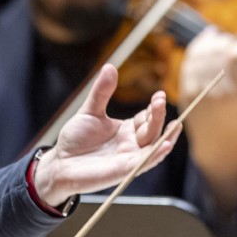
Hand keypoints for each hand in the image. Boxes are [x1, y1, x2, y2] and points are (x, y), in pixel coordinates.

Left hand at [34, 64, 178, 204]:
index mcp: (127, 130)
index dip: (154, 108)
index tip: (159, 94)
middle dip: (158, 116)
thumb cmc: (76, 139)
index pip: (147, 118)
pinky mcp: (123, 171)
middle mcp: (131, 144)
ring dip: (166, 136)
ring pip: (153, 147)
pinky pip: (143, 163)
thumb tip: (110, 66)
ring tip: (175, 124)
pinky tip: (165, 145)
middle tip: (159, 101)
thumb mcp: (90, 111)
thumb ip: (101, 92)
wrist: (60, 163)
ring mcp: (129, 158)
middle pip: (153, 130)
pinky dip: (156, 155)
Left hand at [178, 26, 236, 167]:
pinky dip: (197, 48)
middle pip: (220, 50)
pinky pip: (190, 62)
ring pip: (203, 53)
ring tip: (219, 41)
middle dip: (227, 41)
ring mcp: (201, 93)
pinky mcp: (187, 93)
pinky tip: (206, 44)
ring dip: (212, 42)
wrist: (222, 140)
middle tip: (232, 44)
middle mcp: (222, 93)